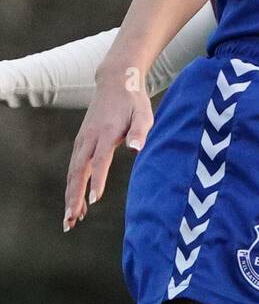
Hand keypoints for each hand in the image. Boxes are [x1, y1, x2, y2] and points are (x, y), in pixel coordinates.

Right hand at [63, 69, 152, 231]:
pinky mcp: (81, 143)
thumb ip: (140, 131)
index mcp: (107, 132)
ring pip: (73, 172)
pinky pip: (75, 168)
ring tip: (71, 221)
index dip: (97, 180)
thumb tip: (136, 149)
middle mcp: (90, 138)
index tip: (93, 201)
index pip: (100, 160)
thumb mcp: (144, 113)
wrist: (115, 81)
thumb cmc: (133, 101)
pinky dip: (73, 186)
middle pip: (78, 171)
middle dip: (73, 197)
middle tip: (70, 221)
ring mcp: (82, 140)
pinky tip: (76, 204)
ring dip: (70, 196)